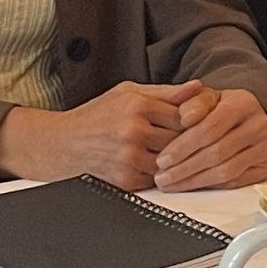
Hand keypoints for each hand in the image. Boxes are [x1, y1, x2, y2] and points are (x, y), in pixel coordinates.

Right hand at [0, 80, 200, 189]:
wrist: (65, 143)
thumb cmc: (98, 114)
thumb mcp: (129, 92)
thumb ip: (167, 92)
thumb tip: (198, 87)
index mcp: (137, 105)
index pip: (184, 115)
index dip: (195, 120)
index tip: (201, 122)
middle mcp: (133, 131)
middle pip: (181, 140)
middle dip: (189, 141)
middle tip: (197, 140)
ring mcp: (129, 157)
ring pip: (172, 162)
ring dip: (176, 160)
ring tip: (177, 153)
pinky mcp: (126, 179)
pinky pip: (157, 179)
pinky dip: (160, 173)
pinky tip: (158, 165)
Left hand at [153, 86, 266, 191]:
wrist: (246, 116)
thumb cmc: (222, 108)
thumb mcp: (205, 98)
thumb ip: (192, 102)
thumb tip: (184, 117)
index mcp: (243, 103)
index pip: (209, 129)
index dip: (183, 147)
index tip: (163, 160)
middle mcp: (258, 125)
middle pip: (217, 153)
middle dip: (185, 168)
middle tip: (162, 177)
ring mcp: (265, 148)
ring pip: (226, 171)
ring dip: (194, 181)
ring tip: (172, 184)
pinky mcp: (266, 167)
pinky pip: (235, 182)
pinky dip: (210, 186)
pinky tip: (192, 185)